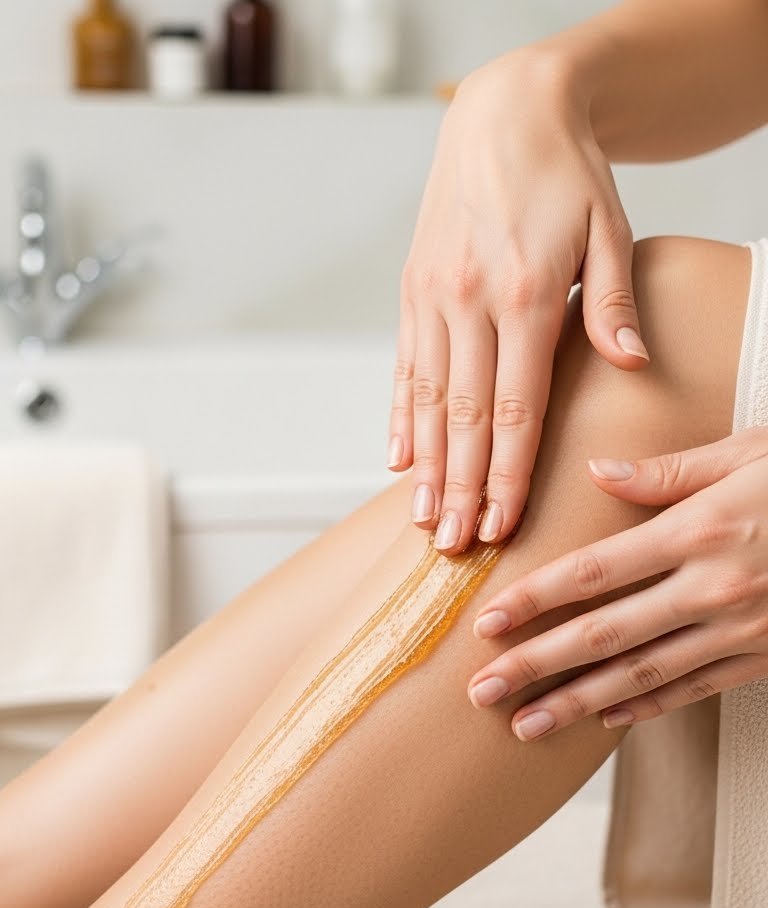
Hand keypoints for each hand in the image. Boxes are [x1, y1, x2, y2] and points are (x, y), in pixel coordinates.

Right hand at [386, 47, 648, 555]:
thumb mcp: (609, 227)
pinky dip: (399, 417)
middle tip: (454, 546)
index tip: (499, 525)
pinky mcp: (412, 289)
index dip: (505, 475)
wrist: (504, 110)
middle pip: (462, 418)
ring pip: (425, 399)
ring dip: (424, 467)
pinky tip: (397, 461)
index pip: (514, 409)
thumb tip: (630, 365)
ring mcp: (433, 296)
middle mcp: (469, 301)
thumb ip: (612, 303)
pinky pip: (403, 365)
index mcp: (524, 295)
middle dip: (460, 489)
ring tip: (423, 521)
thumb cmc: (566, 172)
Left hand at [466, 428, 767, 737]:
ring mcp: (741, 630)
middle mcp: (714, 588)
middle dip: (536, 666)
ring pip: (642, 676)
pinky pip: (695, 688)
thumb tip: (598, 471)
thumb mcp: (750, 453)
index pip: (595, 572)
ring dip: (577, 704)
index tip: (485, 622)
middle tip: (480, 692)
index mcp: (701, 530)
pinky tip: (605, 721)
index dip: (534, 599)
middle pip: (604, 635)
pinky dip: (648, 708)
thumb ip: (670, 470)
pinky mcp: (764, 655)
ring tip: (524, 726)